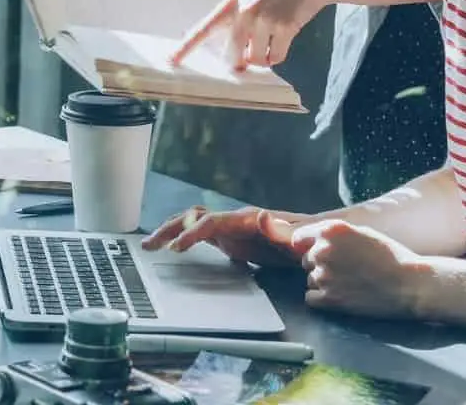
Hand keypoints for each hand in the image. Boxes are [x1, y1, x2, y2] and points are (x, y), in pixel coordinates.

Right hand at [140, 206, 309, 267]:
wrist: (315, 240)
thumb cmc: (307, 239)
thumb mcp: (298, 236)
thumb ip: (281, 229)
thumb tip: (261, 216)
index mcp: (245, 218)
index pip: (211, 222)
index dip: (192, 233)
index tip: (176, 248)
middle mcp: (233, 219)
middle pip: (194, 218)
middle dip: (170, 229)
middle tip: (149, 245)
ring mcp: (230, 229)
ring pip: (193, 223)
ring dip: (171, 231)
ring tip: (150, 245)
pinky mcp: (231, 239)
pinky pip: (201, 235)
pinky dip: (183, 238)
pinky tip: (171, 249)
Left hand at [170, 0, 332, 68]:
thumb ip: (236, 23)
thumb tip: (234, 57)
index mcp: (231, 4)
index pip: (204, 28)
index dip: (187, 46)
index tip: (171, 60)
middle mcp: (244, 10)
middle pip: (233, 53)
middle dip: (241, 61)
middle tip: (250, 55)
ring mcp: (265, 18)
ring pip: (255, 59)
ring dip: (263, 57)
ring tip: (271, 39)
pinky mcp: (284, 26)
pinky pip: (276, 57)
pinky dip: (279, 54)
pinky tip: (284, 38)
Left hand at [289, 219, 426, 318]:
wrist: (410, 284)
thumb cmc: (390, 256)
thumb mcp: (361, 232)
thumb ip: (335, 234)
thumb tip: (314, 240)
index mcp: (330, 230)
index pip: (300, 238)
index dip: (309, 247)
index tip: (319, 254)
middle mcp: (322, 250)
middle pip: (306, 260)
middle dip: (321, 265)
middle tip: (345, 271)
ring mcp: (324, 275)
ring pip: (310, 279)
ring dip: (323, 283)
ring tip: (348, 284)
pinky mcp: (329, 299)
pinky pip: (311, 298)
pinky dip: (322, 299)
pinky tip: (341, 296)